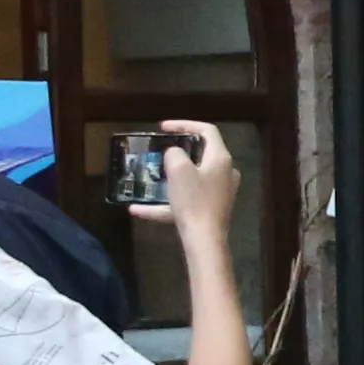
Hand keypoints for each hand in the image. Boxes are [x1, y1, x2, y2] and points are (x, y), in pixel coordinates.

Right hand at [139, 120, 240, 242]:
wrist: (204, 240)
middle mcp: (225, 173)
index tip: (163, 127)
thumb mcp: (178, 169)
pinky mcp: (212, 209)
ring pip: (192, 179)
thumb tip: (174, 154)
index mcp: (221, 158)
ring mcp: (220, 192)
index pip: (207, 130)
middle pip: (201, 154)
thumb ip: (174, 153)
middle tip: (161, 151)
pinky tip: (138, 210)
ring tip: (151, 178)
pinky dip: (166, 203)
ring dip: (170, 178)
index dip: (184, 124)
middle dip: (178, 152)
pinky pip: (187, 200)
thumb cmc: (193, 201)